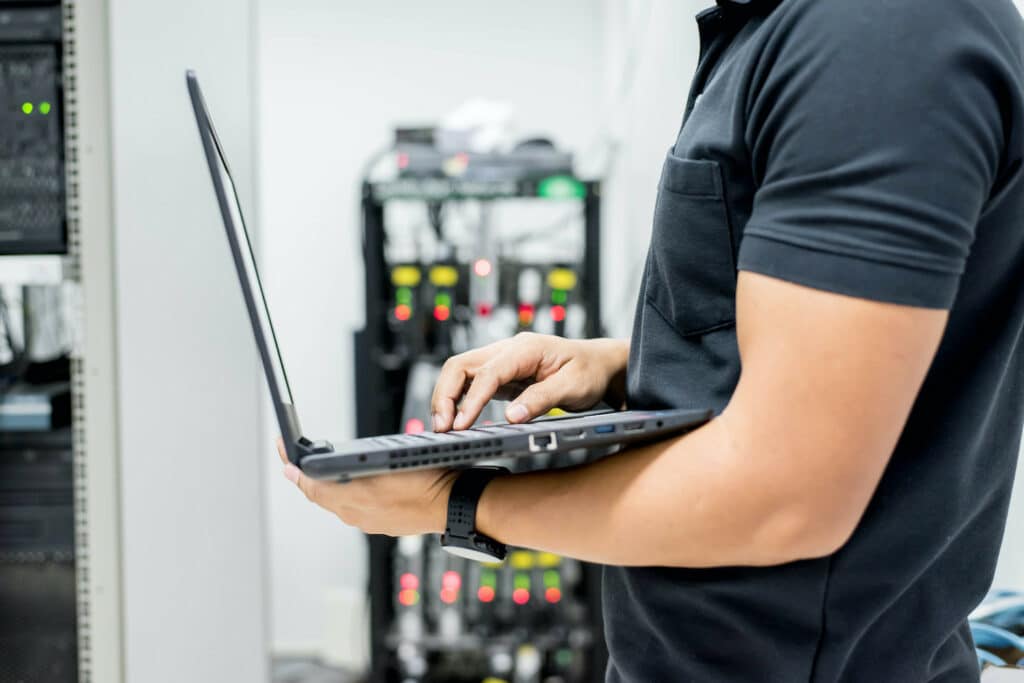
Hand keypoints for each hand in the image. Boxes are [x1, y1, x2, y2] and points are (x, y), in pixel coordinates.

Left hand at [277, 440, 456, 535]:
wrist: (453, 502)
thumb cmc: (423, 481)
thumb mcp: (379, 465)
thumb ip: (337, 471)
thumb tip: (300, 472)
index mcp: (350, 502)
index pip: (310, 487)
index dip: (294, 470)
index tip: (283, 455)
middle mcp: (357, 515)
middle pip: (322, 495)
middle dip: (309, 477)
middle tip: (297, 460)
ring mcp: (372, 521)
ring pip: (340, 502)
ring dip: (331, 486)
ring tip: (327, 470)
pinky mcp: (386, 523)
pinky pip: (360, 508)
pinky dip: (353, 494)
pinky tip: (360, 484)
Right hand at [431, 333, 628, 430]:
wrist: (599, 364)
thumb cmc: (590, 371)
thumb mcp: (574, 387)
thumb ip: (542, 399)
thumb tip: (513, 416)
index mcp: (525, 348)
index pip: (488, 372)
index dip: (471, 400)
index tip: (460, 424)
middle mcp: (508, 350)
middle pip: (460, 365)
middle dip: (445, 395)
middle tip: (441, 427)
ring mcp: (502, 361)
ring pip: (460, 373)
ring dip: (447, 398)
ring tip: (443, 427)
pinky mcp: (502, 375)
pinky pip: (471, 383)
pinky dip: (459, 400)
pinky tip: (457, 420)